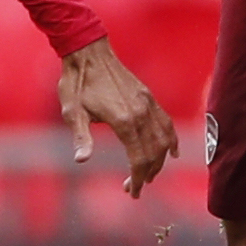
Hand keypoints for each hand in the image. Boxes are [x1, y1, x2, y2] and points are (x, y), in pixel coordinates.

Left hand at [58, 38, 178, 196]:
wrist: (88, 52)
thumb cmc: (76, 83)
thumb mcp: (72, 112)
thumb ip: (81, 137)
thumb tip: (81, 160)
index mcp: (124, 120)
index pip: (139, 158)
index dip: (137, 179)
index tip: (133, 193)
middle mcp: (141, 113)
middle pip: (154, 153)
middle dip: (148, 174)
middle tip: (135, 188)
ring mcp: (147, 103)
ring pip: (163, 139)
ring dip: (160, 161)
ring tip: (150, 175)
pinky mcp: (148, 96)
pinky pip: (166, 122)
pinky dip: (171, 140)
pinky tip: (172, 152)